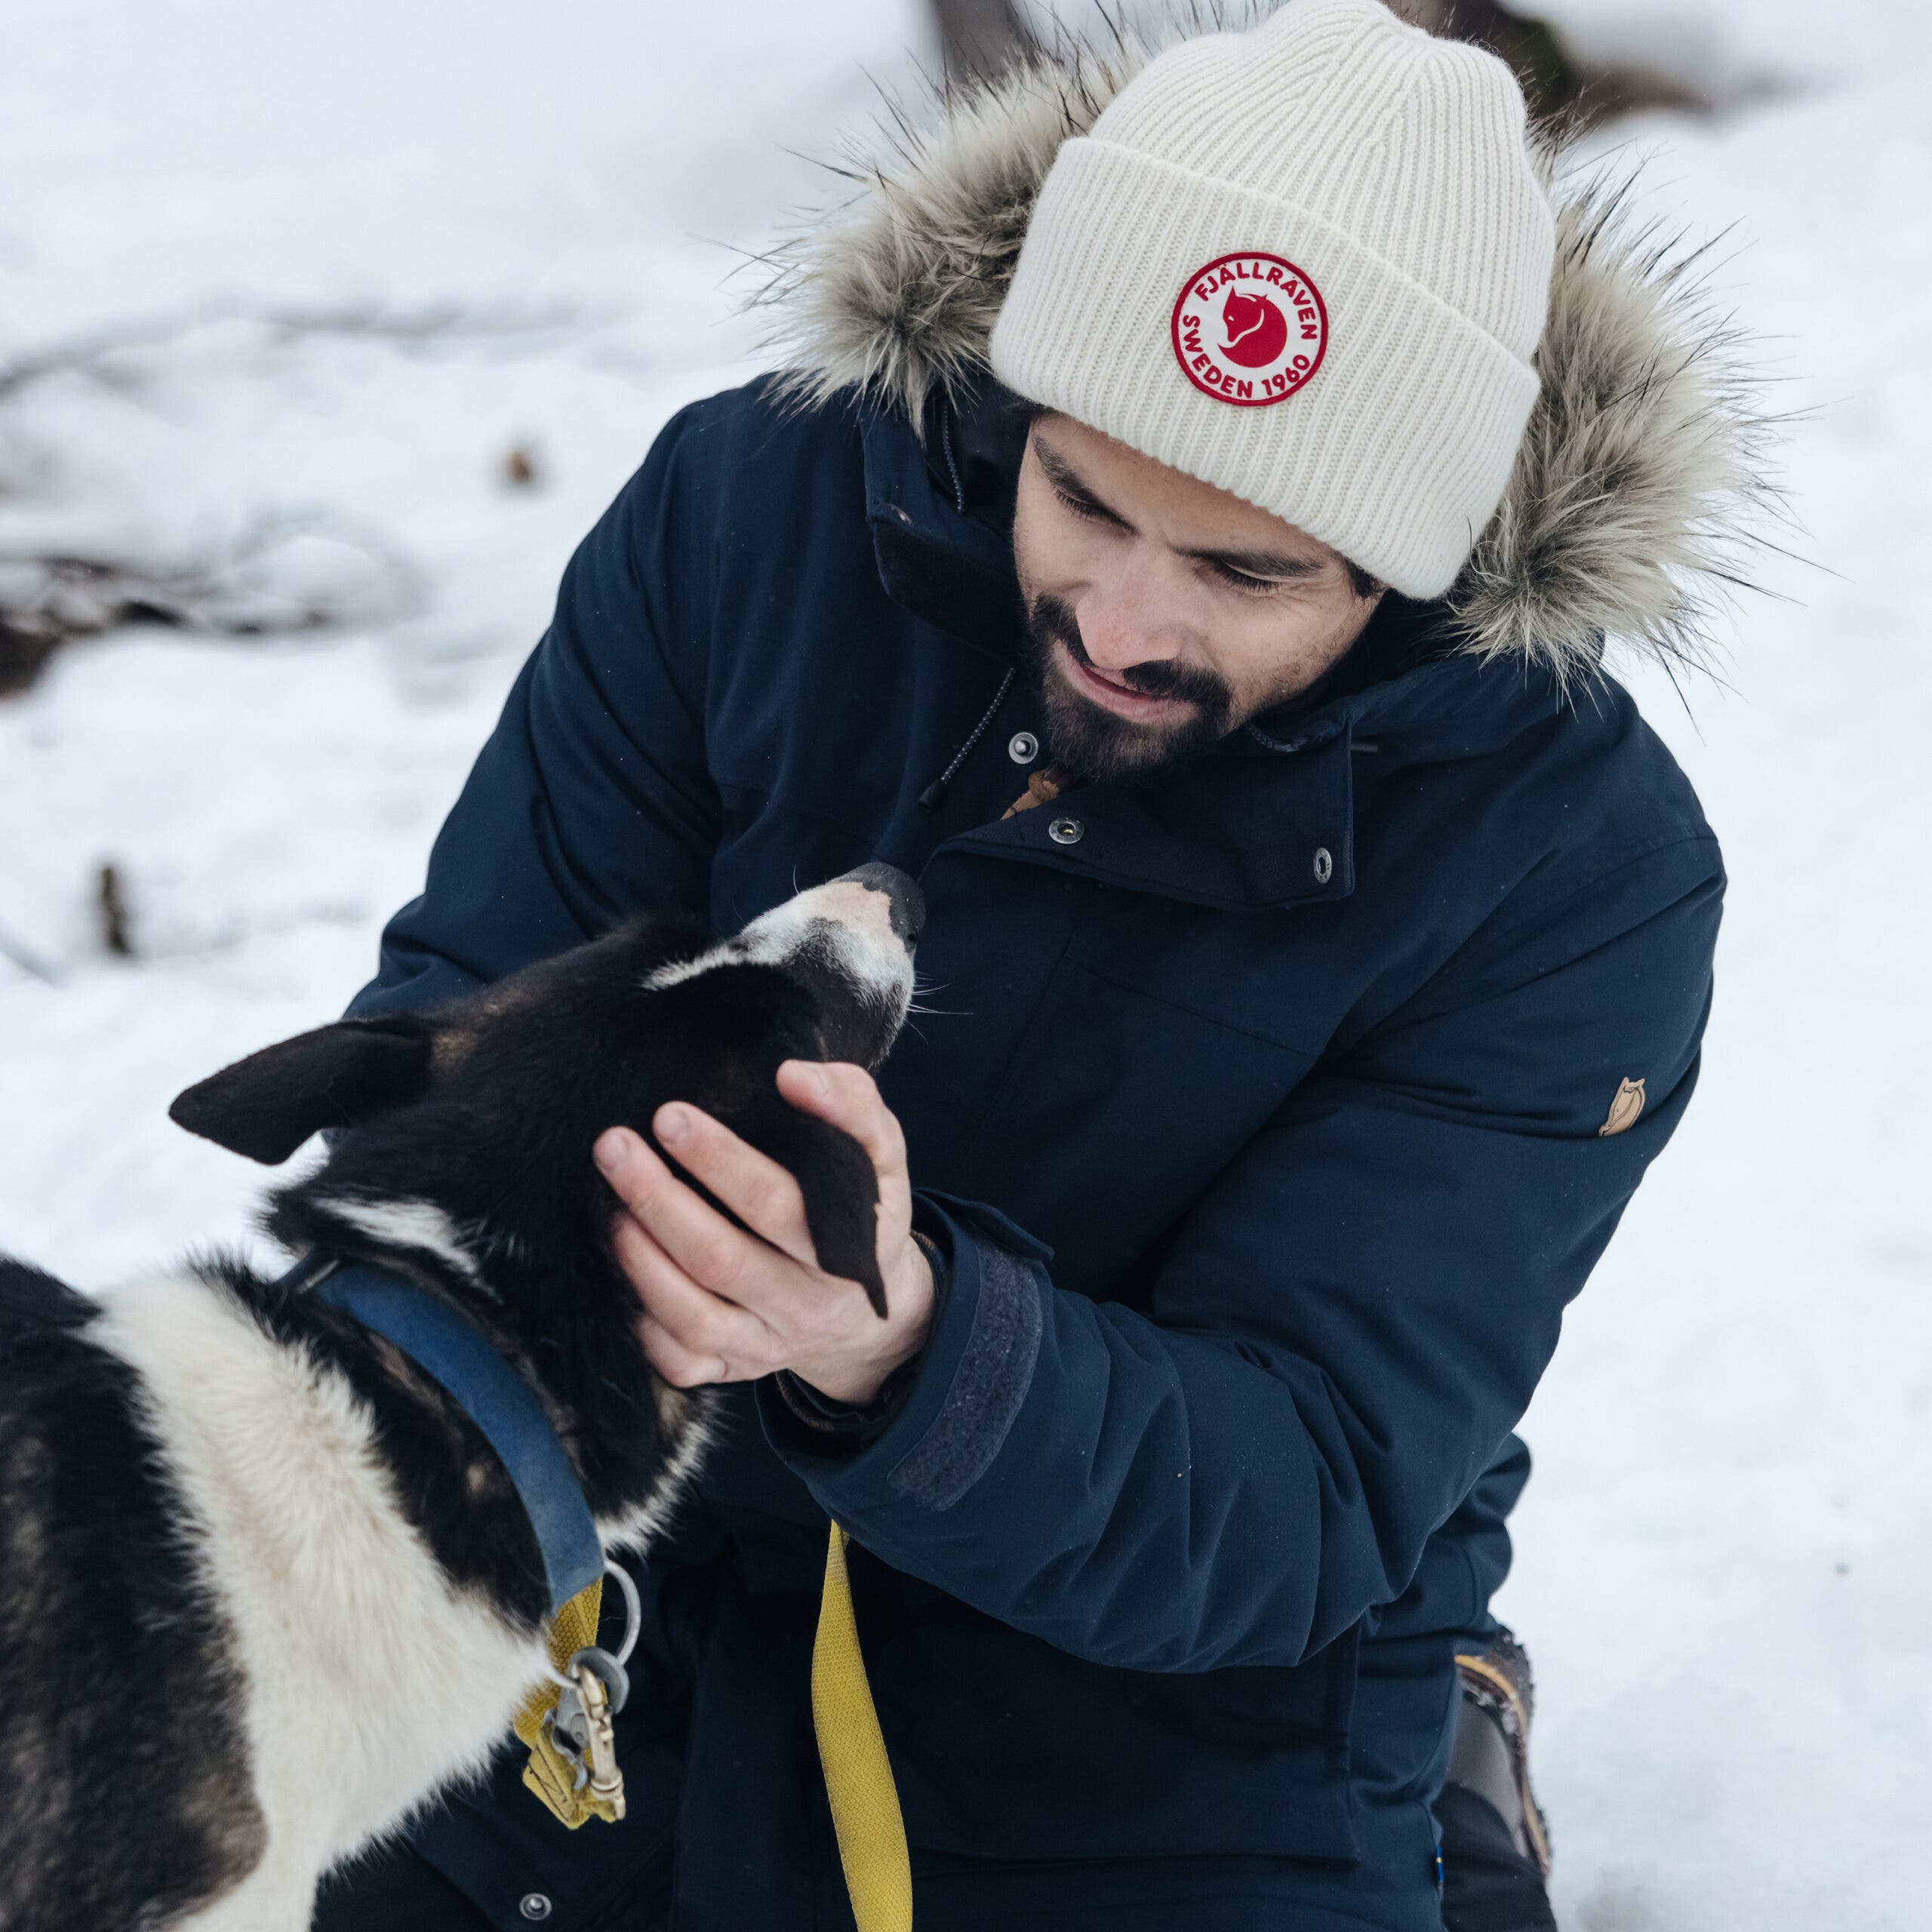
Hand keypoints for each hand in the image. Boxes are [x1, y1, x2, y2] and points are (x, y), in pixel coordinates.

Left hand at [594, 1061, 934, 1405]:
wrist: (870, 1313)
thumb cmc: (862, 1211)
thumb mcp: (881, 1155)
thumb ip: (852, 1104)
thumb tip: (793, 1076)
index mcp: (847, 1248)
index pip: (776, 1204)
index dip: (720, 1161)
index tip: (669, 1116)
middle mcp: (805, 1305)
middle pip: (721, 1258)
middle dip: (659, 1199)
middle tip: (614, 1146)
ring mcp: (767, 1344)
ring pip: (694, 1314)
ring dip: (641, 1258)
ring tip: (610, 1205)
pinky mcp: (735, 1369)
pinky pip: (681, 1360)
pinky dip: (643, 1321)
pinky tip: (620, 1270)